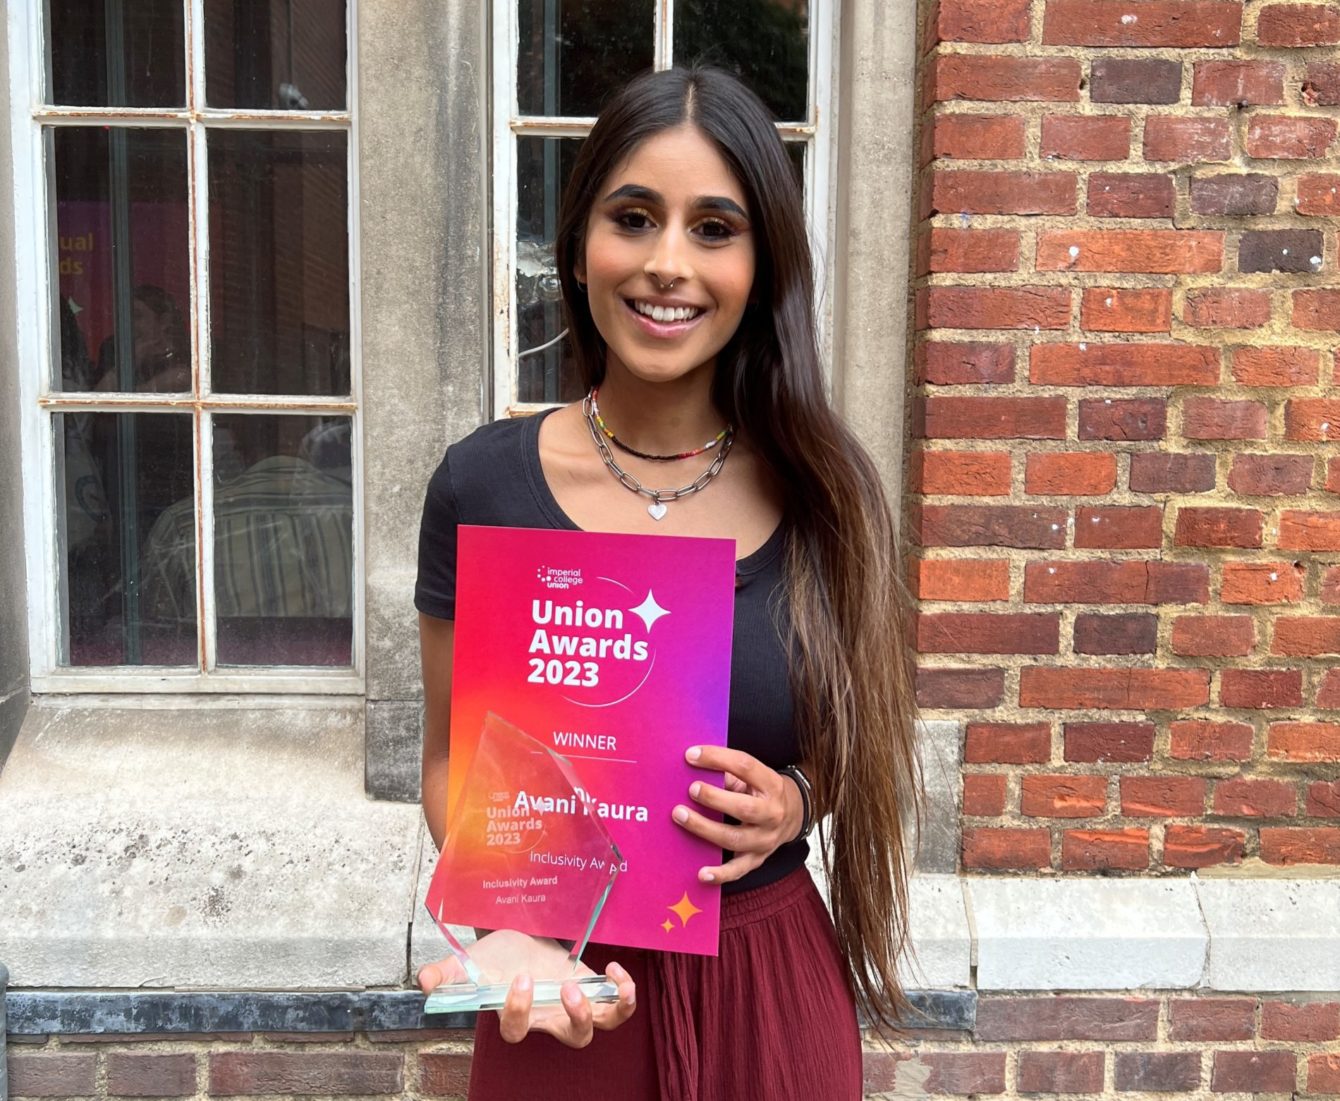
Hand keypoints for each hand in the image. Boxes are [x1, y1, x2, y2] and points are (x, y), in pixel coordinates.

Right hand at [416, 931, 636, 1048]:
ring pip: (596, 1028)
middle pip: (571, 1038)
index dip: (520, 1011)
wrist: (524, 939)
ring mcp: (574, 1007)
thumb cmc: (499, 957)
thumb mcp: (471, 960)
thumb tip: (426, 981)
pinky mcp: (595, 992)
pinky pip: (618, 1008)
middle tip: (566, 987)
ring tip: (598, 981)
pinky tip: (616, 971)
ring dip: (601, 1009)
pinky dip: (625, 995)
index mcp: (518, 1015)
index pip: (517, 1031)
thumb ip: (448, 973)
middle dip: (574, 1016)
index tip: (520, 978)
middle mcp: (549, 1018)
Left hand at [673, 745, 801, 884]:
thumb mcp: (754, 776)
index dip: (717, 758)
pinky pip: (738, 870)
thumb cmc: (763, 792)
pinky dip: (719, 874)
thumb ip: (727, 772)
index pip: (745, 767)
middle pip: (744, 808)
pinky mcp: (758, 859)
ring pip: (735, 839)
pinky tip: (701, 873)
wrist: (794, 814)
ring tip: (681, 816)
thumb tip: (692, 766)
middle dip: (714, 798)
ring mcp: (766, 839)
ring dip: (705, 829)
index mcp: (771, 785)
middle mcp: (772, 813)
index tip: (691, 755)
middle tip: (691, 789)